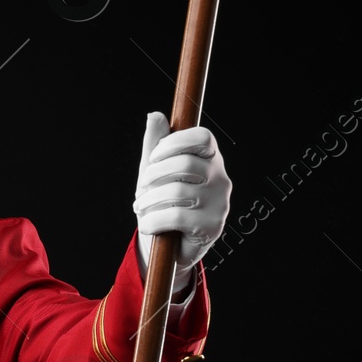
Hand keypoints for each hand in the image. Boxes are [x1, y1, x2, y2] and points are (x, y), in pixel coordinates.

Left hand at [134, 112, 231, 285]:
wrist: (170, 245)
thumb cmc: (164, 201)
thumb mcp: (155, 171)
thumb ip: (155, 145)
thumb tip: (154, 115)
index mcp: (210, 159)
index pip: (203, 137)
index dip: (174, 143)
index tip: (154, 157)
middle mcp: (221, 179)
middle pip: (185, 164)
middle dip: (154, 175)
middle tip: (142, 189)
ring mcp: (220, 203)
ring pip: (177, 192)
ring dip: (149, 201)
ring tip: (141, 207)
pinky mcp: (212, 226)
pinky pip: (176, 216)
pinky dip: (153, 221)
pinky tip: (148, 225)